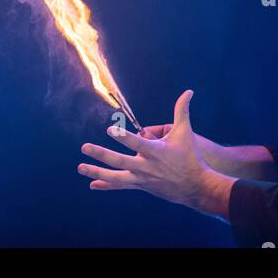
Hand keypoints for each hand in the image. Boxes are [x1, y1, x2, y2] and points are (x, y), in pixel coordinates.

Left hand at [79, 90, 233, 217]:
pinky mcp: (141, 185)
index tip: (110, 131)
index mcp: (156, 151)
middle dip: (101, 154)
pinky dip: (107, 184)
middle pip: (120, 161)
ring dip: (97, 172)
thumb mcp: (186, 132)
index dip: (123, 137)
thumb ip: (182, 110)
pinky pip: (121, 185)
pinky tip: (93, 184)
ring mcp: (142, 178)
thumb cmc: (190, 156)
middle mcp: (146, 166)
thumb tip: (188, 91)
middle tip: (85, 147)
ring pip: (116, 177)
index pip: (136, 142)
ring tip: (80, 167)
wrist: (196, 187)